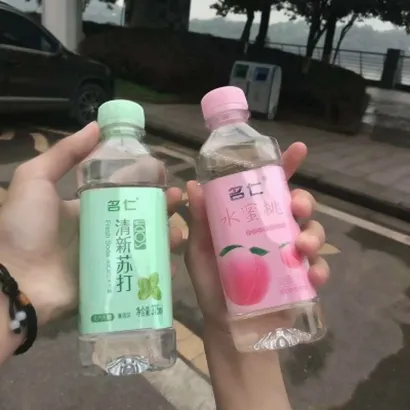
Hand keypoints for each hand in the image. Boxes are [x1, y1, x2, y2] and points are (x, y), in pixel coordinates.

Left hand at [0, 123, 182, 326]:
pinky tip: (173, 266)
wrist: (14, 281)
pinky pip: (140, 274)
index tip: (163, 174)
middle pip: (138, 216)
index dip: (143, 182)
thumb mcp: (36, 180)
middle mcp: (100, 230)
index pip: (121, 191)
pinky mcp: (111, 281)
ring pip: (144, 244)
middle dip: (161, 207)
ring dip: (165, 237)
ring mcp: (107, 257)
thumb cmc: (25, 227)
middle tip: (177, 200)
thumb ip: (64, 153)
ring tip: (179, 231)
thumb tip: (96, 127)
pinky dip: (158, 271)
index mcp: (86, 207)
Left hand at [185, 142, 328, 332]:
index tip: (298, 149)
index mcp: (251, 220)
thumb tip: (192, 185)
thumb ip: (199, 222)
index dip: (286, 167)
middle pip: (298, 206)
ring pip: (313, 233)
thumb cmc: (212, 285)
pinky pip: (318, 270)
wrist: (226, 325)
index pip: (270, 188)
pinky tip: (313, 276)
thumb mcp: (199, 252)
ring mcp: (291, 255)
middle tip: (296, 207)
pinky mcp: (301, 281)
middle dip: (303, 201)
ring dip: (314, 235)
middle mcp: (274, 232)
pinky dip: (319, 270)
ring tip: (302, 247)